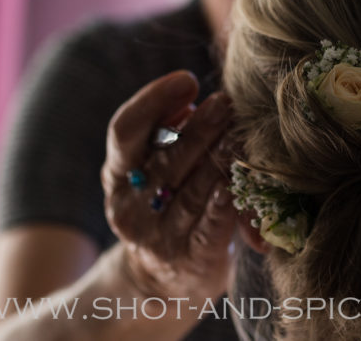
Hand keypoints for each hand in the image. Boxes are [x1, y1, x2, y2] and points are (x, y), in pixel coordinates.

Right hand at [101, 71, 235, 302]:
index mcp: (118, 174)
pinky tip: (238, 181)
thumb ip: (168, 133)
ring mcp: (157, 237)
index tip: (186, 81)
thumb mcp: (155, 168)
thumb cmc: (169, 204)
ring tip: (241, 133)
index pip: (125, 130)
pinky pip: (210, 226)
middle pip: (165, 159)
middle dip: (200, 127)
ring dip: (219, 158)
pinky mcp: (189, 260)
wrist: (164, 280)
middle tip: (226, 102)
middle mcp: (130, 206)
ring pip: (192, 190)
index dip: (153, 100)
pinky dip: (226, 202)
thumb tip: (188, 100)